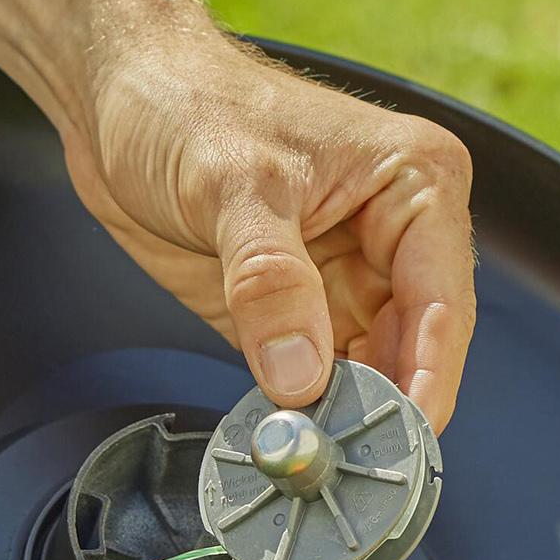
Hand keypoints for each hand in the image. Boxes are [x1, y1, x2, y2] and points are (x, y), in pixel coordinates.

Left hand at [67, 35, 476, 429]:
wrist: (117, 94)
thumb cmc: (185, 102)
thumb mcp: (229, 184)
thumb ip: (269, 280)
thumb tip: (301, 374)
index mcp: (412, 182)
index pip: (442, 300)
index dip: (429, 376)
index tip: (407, 436)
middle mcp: (392, 234)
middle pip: (414, 348)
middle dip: (385, 408)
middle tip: (354, 465)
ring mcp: (345, 276)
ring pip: (369, 371)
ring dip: (345, 417)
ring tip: (318, 458)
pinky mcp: (295, 309)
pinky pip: (315, 376)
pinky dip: (304, 411)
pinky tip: (285, 436)